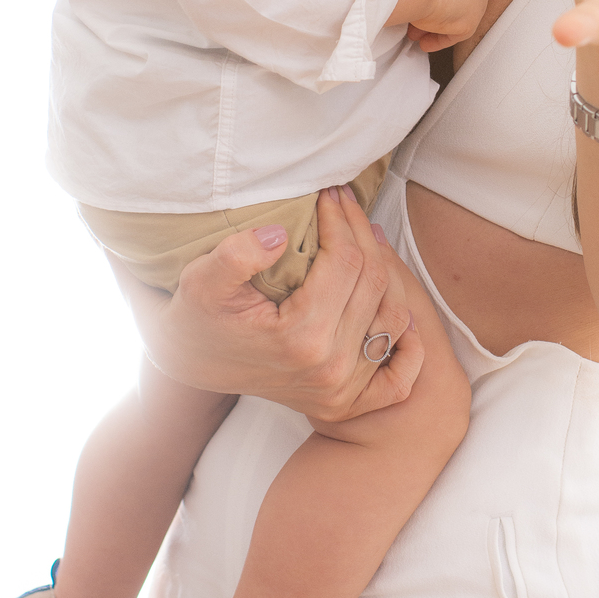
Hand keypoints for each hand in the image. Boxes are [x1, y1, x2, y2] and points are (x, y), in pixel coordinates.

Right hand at [110, 187, 426, 420]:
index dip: (341, 219)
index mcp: (300, 339)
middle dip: (363, 233)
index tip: (329, 193)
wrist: (190, 362)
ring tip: (367, 238)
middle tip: (347, 203)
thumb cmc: (198, 315)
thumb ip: (235, 255)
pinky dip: (408, 345)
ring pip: (393, 317)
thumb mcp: (200, 279)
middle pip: (373, 284)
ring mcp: (341, 391)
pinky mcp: (346, 404)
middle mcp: (330, 369)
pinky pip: (399, 378)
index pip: (346, 262)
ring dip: (388, 271)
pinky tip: (395, 307)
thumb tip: (279, 236)